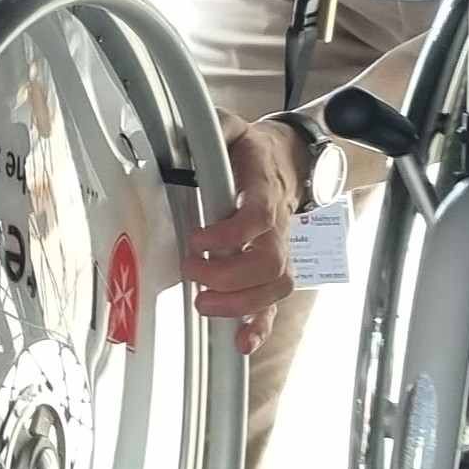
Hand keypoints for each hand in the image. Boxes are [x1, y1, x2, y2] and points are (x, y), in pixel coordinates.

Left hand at [185, 116, 302, 355]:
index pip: (258, 215)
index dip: (232, 233)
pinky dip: (260, 325)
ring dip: (242, 304)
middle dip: (230, 276)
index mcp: (262, 187)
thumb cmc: (248, 148)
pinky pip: (274, 302)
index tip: (197, 240)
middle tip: (193, 272)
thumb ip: (209, 125)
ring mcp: (279, 248)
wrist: (287, 159)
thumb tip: (181, 125)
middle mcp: (278, 223)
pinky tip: (241, 343)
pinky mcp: (273, 267)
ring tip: (204, 305)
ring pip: (277, 286)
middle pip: (271, 261)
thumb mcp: (228, 126)